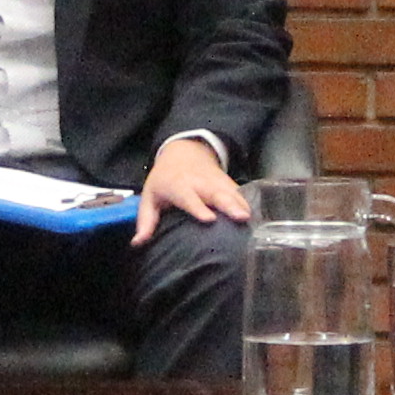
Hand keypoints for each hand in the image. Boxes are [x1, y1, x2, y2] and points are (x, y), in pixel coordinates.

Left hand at [134, 133, 248, 246]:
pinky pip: (239, 193)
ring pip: (231, 192)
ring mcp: (216, 182)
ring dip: (241, 204)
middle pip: (215, 193)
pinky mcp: (227, 183)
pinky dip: (247, 203)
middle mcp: (199, 183)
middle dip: (228, 204)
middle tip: (241, 217)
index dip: (198, 207)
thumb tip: (138, 243)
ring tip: (251, 219)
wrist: (184, 152)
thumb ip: (146, 220)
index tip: (209, 219)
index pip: (188, 197)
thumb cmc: (164, 181)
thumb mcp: (150, 197)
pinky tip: (257, 217)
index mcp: (178, 186)